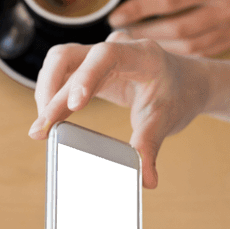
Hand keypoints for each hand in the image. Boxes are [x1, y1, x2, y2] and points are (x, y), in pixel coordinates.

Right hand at [28, 35, 208, 187]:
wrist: (186, 83)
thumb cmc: (178, 96)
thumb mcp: (167, 121)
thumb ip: (151, 147)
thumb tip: (145, 180)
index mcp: (140, 54)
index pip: (105, 56)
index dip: (85, 78)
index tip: (73, 106)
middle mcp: (114, 48)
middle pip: (67, 56)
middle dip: (49, 90)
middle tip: (43, 127)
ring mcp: (98, 56)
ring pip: (58, 64)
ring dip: (45, 94)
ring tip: (43, 128)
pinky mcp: (89, 68)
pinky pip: (62, 76)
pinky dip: (52, 97)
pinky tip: (50, 121)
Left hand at [108, 0, 229, 56]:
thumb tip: (143, 0)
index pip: (168, 0)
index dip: (137, 10)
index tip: (115, 17)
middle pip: (177, 29)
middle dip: (144, 34)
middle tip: (121, 35)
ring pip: (191, 46)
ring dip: (161, 47)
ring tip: (139, 42)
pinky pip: (207, 50)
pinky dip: (183, 51)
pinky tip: (165, 47)